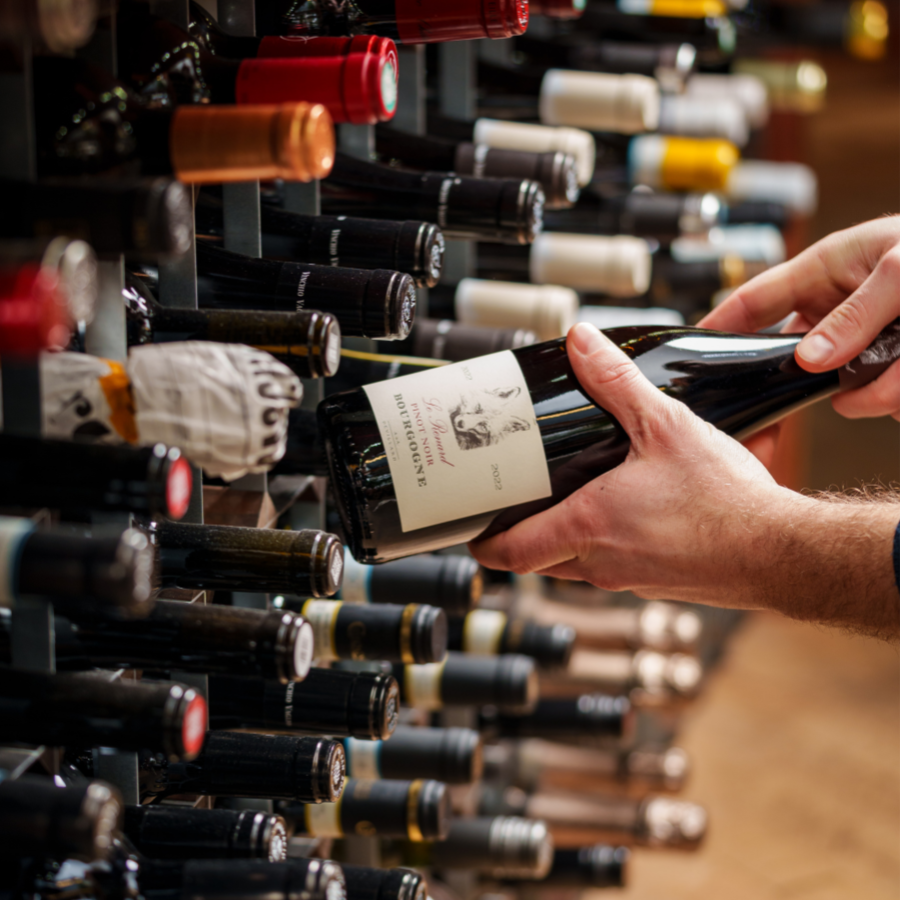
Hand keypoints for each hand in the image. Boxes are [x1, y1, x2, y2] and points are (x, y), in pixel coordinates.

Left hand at [469, 323, 804, 608]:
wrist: (782, 552)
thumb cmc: (725, 501)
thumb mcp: (665, 425)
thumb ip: (616, 382)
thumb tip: (582, 343)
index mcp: (588, 527)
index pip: (512, 554)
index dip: (485, 545)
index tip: (473, 534)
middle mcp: (600, 564)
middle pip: (540, 560)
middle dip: (525, 535)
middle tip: (518, 504)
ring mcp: (628, 580)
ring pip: (577, 565)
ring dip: (569, 537)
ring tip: (573, 498)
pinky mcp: (656, 584)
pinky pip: (615, 567)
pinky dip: (610, 543)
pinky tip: (632, 512)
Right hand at [699, 216, 899, 420]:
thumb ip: (854, 316)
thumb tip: (810, 360)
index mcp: (829, 268)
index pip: (756, 299)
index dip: (719, 324)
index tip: (691, 350)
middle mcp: (844, 307)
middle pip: (801, 356)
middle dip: (816, 379)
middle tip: (836, 387)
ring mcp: (870, 340)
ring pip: (847, 386)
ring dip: (877, 391)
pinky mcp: (895, 365)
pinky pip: (884, 396)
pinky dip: (899, 397)